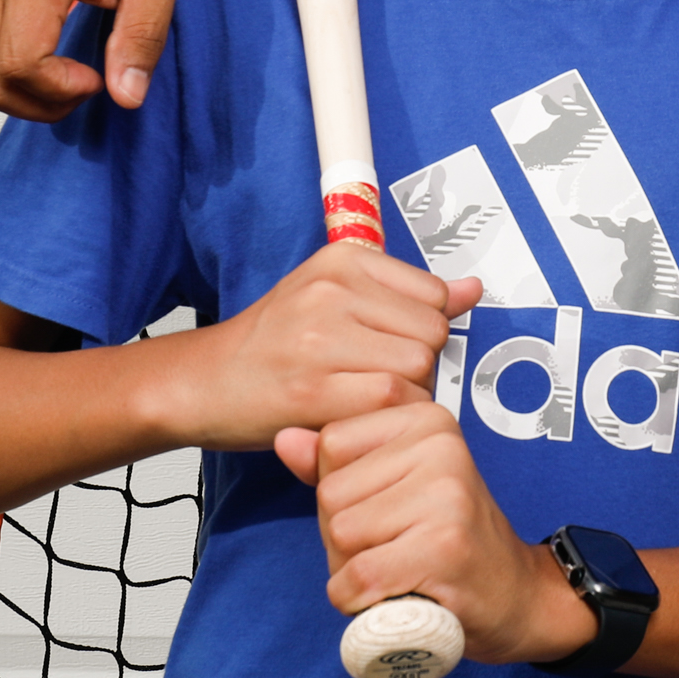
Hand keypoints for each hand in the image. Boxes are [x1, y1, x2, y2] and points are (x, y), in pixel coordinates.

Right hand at [171, 245, 483, 450]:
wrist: (204, 381)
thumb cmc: (275, 341)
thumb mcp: (337, 294)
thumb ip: (407, 293)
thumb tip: (474, 289)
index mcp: (344, 259)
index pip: (435, 295)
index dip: (425, 330)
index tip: (393, 345)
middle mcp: (333, 290)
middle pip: (431, 334)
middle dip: (419, 365)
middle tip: (379, 378)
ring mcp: (320, 339)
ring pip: (416, 368)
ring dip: (405, 395)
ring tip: (366, 397)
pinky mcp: (311, 390)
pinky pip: (386, 402)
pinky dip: (382, 418)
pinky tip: (354, 416)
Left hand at [274, 405, 596, 665]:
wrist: (516, 596)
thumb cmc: (447, 541)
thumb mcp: (394, 487)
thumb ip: (338, 463)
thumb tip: (284, 437)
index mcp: (427, 419)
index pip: (331, 445)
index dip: (341, 493)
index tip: (387, 511)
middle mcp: (441, 446)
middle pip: (332, 494)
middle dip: (343, 536)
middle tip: (395, 549)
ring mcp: (446, 496)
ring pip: (340, 535)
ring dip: (352, 570)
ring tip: (398, 569)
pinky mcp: (443, 548)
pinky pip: (357, 577)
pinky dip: (359, 601)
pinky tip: (394, 595)